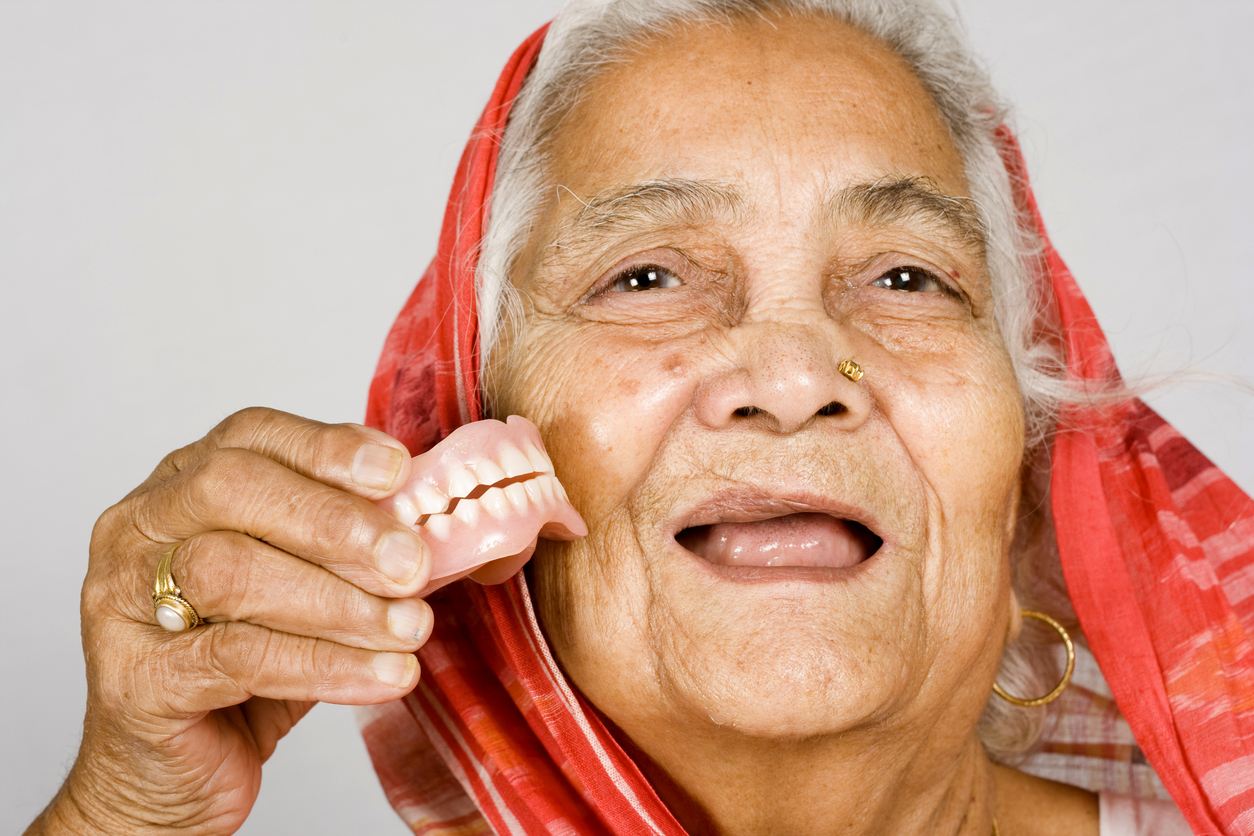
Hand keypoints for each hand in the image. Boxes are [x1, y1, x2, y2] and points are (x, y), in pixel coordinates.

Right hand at [30, 408, 431, 835]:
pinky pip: (235, 656)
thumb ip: (358, 550)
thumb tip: (443, 522)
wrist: (179, 774)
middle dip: (336, 524)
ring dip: (338, 601)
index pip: (252, 435)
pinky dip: (322, 664)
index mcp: (185, 484)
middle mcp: (142, 527)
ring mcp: (122, 599)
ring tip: (409, 629)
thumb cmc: (249, 670)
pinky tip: (382, 675)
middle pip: (233, 490)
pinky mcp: (132, 676)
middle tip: (411, 563)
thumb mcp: (311, 591)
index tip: (397, 471)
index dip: (327, 447)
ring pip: (230, 571)